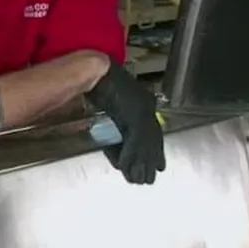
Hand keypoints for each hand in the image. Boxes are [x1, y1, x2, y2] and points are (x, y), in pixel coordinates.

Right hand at [84, 59, 166, 184]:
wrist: (95, 68)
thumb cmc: (96, 78)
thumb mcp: (107, 101)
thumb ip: (113, 116)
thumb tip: (111, 133)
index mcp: (141, 100)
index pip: (148, 130)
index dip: (149, 149)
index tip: (153, 164)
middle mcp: (146, 105)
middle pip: (150, 139)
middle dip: (148, 159)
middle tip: (147, 178)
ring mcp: (143, 109)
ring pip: (145, 142)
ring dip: (140, 162)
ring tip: (138, 179)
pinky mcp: (135, 114)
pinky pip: (135, 140)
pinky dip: (131, 155)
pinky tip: (126, 167)